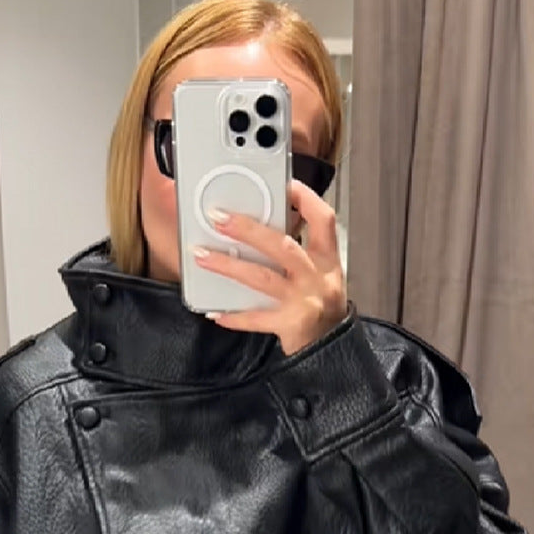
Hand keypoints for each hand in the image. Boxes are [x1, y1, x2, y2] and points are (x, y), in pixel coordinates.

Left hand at [194, 178, 347, 355]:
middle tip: (218, 217)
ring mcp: (304, 302)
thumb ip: (299, 254)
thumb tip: (258, 230)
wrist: (332, 349)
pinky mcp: (290, 325)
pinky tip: (215, 312)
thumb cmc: (321, 310)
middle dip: (249, 229)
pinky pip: (257, 318)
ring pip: (263, 278)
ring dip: (229, 266)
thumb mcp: (321, 276)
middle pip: (283, 246)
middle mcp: (318, 277)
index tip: (285, 184)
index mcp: (327, 260)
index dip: (305, 198)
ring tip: (202, 256)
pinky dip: (235, 315)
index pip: (323, 219)